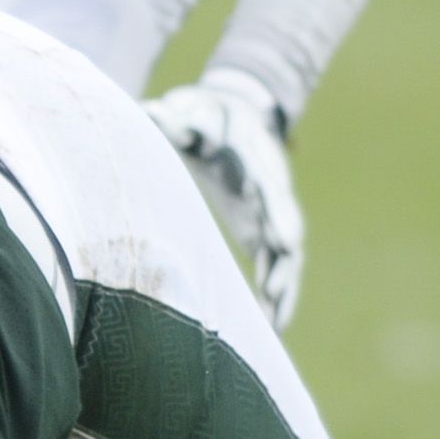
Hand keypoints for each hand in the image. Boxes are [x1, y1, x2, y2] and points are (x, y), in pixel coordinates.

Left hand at [144, 69, 305, 329]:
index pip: (274, 189)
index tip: (286, 242)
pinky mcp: (261, 228)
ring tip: (275, 327)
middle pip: (286, 231)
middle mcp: (271, 189)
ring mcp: (269, 212)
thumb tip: (153, 114)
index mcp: (258, 158)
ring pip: (285, 256)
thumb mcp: (187, 111)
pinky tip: (268, 325)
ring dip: (283, 289)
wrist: (226, 113)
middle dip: (284, 265)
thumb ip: (174, 118)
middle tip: (276, 298)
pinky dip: (273, 292)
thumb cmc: (200, 113)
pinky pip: (272, 265)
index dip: (281, 215)